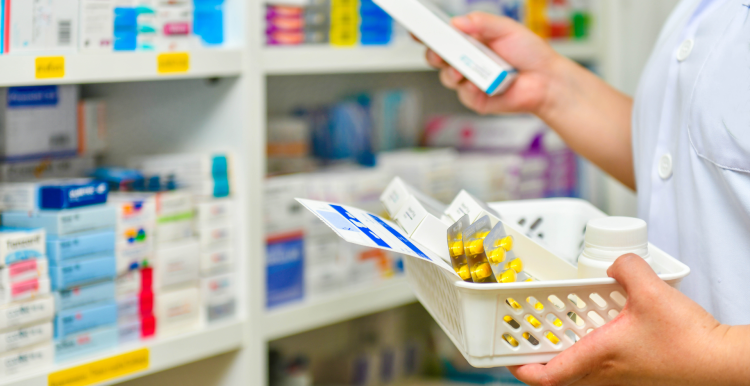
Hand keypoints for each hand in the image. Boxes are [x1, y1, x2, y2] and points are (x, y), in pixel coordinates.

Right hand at [423, 12, 561, 114]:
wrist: (547, 80)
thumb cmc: (529, 53)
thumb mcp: (506, 29)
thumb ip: (481, 22)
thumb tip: (457, 22)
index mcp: (470, 41)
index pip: (442, 37)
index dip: (427, 33)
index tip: (417, 29)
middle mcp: (467, 61)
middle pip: (436, 57)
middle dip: (433, 53)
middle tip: (438, 49)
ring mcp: (469, 81)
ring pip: (446, 77)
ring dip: (451, 71)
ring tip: (462, 67)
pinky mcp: (476, 99)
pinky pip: (463, 93)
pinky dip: (469, 88)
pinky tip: (479, 83)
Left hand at [508, 254, 743, 385]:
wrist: (722, 362)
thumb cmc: (689, 342)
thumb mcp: (650, 290)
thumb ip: (626, 267)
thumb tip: (616, 263)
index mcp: (597, 357)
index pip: (546, 376)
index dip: (520, 367)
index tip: (507, 355)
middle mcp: (605, 373)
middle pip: (558, 375)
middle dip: (538, 358)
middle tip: (528, 337)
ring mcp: (621, 378)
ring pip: (579, 371)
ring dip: (563, 354)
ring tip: (556, 330)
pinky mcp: (635, 374)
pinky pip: (600, 367)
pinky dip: (588, 351)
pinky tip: (598, 328)